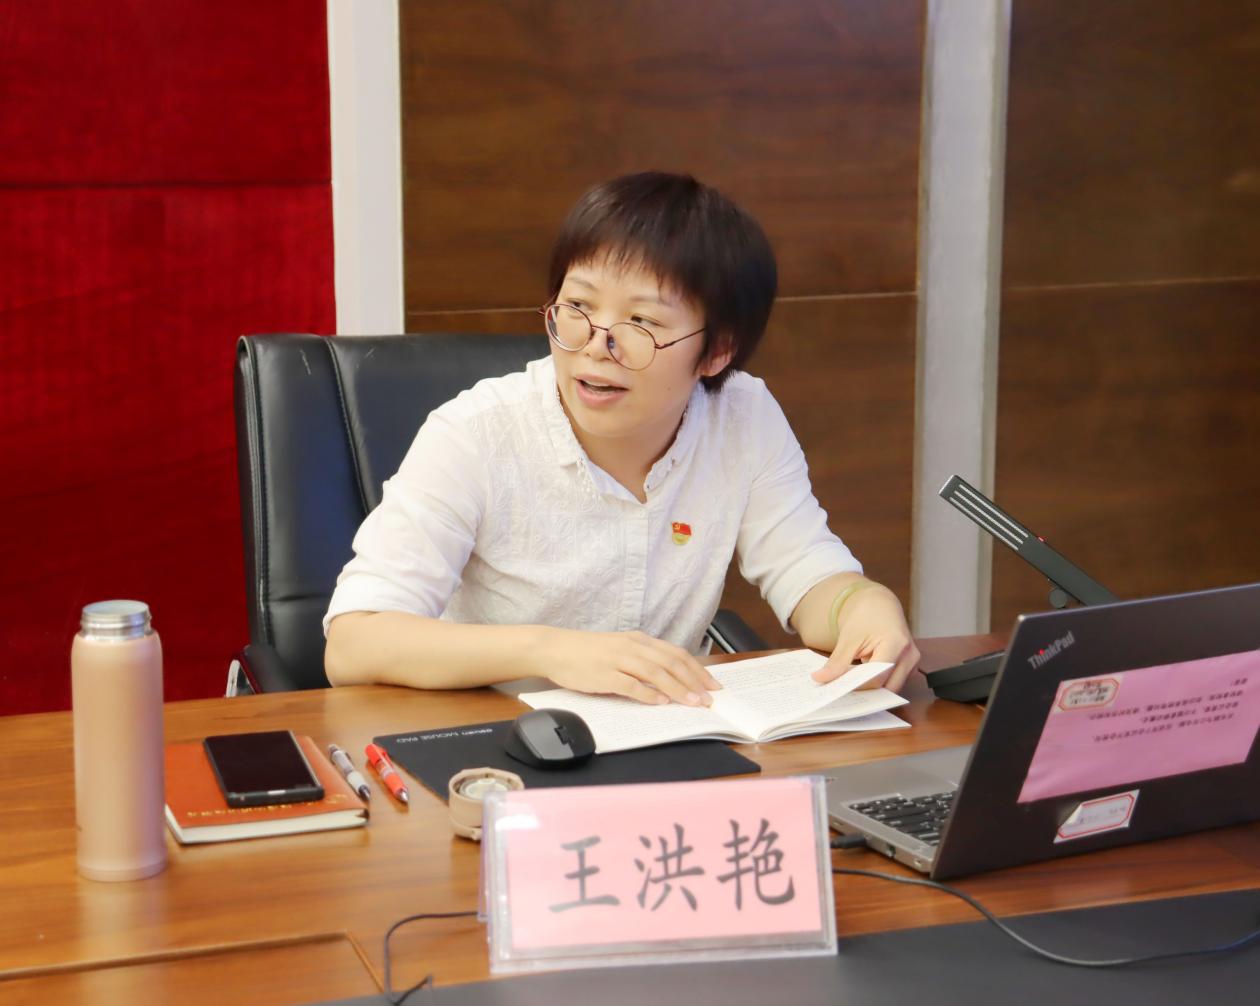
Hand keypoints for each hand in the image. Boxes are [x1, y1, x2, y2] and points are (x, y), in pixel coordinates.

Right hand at [538, 628, 721, 705]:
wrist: (555, 648)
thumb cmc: (587, 652)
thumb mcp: (619, 649)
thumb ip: (642, 661)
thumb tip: (667, 680)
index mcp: (638, 640)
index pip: (675, 654)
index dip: (697, 669)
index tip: (712, 684)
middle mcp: (632, 647)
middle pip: (671, 663)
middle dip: (694, 681)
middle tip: (709, 698)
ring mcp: (618, 660)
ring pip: (656, 673)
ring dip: (678, 689)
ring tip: (692, 702)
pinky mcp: (604, 674)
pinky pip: (631, 685)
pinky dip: (648, 694)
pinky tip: (660, 702)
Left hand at [811, 585, 919, 692]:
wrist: (879, 605)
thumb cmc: (866, 616)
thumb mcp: (848, 637)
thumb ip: (837, 661)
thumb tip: (821, 678)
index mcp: (896, 644)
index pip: (877, 677)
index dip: (856, 686)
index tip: (836, 689)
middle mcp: (909, 655)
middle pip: (886, 687)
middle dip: (864, 691)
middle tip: (840, 690)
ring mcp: (912, 662)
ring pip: (890, 688)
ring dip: (871, 688)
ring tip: (849, 683)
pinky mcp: (909, 667)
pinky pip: (892, 682)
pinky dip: (877, 683)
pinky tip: (861, 679)